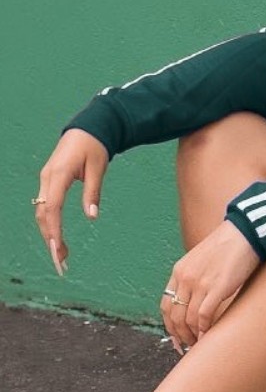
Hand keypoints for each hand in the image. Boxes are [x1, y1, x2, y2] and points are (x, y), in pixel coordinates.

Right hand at [33, 129, 109, 275]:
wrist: (87, 129)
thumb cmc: (94, 147)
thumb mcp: (98, 168)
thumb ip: (93, 192)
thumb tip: (92, 216)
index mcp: (58, 174)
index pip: (52, 207)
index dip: (53, 230)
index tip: (58, 249)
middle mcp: (47, 179)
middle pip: (42, 215)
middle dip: (50, 239)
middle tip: (61, 262)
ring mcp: (46, 181)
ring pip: (42, 213)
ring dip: (49, 235)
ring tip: (61, 256)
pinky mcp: (49, 183)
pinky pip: (46, 207)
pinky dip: (50, 224)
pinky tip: (58, 239)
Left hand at [161, 220, 260, 349]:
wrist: (245, 233)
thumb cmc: (229, 245)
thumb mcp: (202, 259)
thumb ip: (195, 276)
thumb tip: (197, 298)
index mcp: (179, 271)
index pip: (166, 304)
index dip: (169, 324)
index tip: (176, 337)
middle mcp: (185, 278)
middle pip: (174, 315)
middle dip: (179, 335)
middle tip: (186, 346)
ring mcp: (200, 283)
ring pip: (188, 318)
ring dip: (192, 335)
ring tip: (198, 343)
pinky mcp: (217, 288)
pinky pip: (203, 316)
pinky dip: (203, 329)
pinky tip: (207, 335)